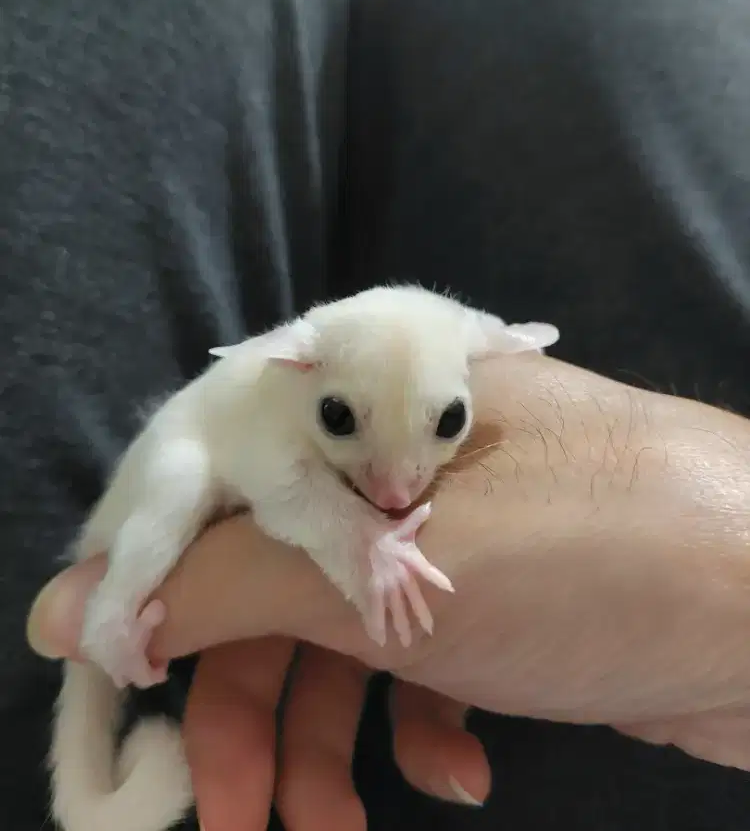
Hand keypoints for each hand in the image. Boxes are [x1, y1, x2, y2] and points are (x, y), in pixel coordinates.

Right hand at [28, 353, 749, 808]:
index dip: (162, 586)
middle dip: (245, 705)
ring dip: (324, 746)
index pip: (219, 489)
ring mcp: (457, 533)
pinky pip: (421, 665)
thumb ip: (229, 584)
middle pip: (277, 580)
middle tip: (225, 818)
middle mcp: (400, 459)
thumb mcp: (393, 569)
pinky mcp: (507, 601)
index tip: (123, 687)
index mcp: (363, 403)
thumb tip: (74, 605)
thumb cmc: (594, 550)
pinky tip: (458, 773)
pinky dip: (421, 730)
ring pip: (344, 637)